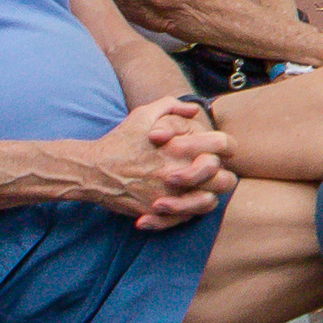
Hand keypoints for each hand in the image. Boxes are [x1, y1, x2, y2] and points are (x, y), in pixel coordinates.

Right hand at [92, 98, 231, 228]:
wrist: (94, 171)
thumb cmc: (121, 141)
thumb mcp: (144, 114)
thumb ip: (172, 106)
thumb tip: (194, 110)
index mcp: (179, 147)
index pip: (223, 145)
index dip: (228, 146)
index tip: (223, 149)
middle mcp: (179, 172)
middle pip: (224, 179)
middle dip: (222, 174)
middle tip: (213, 173)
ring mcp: (170, 195)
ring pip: (210, 202)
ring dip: (209, 195)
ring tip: (201, 189)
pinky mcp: (159, 212)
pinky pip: (188, 217)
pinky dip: (190, 210)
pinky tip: (184, 200)